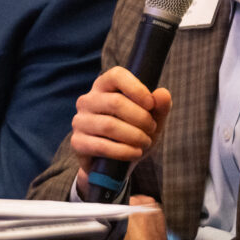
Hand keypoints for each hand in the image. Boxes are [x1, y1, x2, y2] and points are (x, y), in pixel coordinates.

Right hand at [70, 67, 172, 195]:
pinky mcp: (77, 142)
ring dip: (134, 136)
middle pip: (115, 102)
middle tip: (152, 128)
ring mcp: (80, 121)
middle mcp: (88, 100)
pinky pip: (101, 146)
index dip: (136, 88)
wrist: (115, 164)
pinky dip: (123, 151)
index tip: (151, 104)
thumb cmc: (134, 132)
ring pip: (109, 125)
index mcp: (104, 86)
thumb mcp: (152, 119)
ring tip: (146, 142)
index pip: (116, 75)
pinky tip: (135, 153)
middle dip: (140, 118)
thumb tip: (162, 93)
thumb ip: (160, 106)